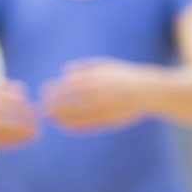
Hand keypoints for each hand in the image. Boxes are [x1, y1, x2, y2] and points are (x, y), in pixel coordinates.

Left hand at [40, 58, 157, 132]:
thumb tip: (65, 72)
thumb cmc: (125, 76)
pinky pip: (88, 125)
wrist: (149, 90)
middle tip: (43, 109)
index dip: (53, 90)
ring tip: (52, 119)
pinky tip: (66, 127)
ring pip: (77, 114)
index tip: (44, 93)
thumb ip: (85, 66)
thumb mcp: (107, 65)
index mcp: (96, 77)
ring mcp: (104, 106)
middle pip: (69, 100)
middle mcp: (98, 92)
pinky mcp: (110, 119)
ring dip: (61, 118)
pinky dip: (75, 126)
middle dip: (53, 105)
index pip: (67, 85)